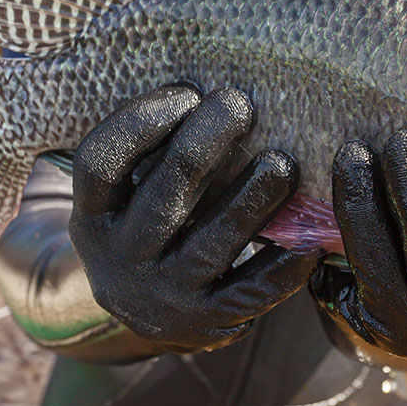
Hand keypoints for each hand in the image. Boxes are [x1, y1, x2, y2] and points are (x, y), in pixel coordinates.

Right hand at [69, 85, 317, 352]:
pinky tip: (313, 241)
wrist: (146, 315)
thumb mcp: (126, 197)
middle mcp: (120, 258)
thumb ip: (150, 152)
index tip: (187, 91)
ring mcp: (163, 294)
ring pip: (210, 244)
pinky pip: (249, 293)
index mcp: (93, 216)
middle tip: (240, 104)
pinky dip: (283, 267)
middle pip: (162, 195)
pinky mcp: (206, 322)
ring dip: (250, 199)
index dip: (139, 124)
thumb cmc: (148, 226)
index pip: (100, 163)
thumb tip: (206, 83)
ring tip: (283, 162)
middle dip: (203, 145)